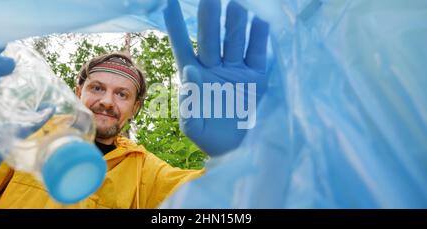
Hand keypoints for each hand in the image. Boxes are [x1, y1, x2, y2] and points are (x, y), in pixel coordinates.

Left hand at [164, 0, 268, 155]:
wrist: (237, 150)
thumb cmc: (210, 139)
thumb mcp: (193, 127)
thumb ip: (189, 102)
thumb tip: (191, 69)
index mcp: (195, 77)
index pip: (183, 46)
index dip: (176, 26)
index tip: (168, 3)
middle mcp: (214, 68)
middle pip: (211, 38)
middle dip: (210, 18)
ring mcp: (236, 70)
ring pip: (235, 41)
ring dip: (235, 22)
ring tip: (236, 4)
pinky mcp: (256, 77)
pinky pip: (257, 53)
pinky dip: (259, 38)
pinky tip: (260, 20)